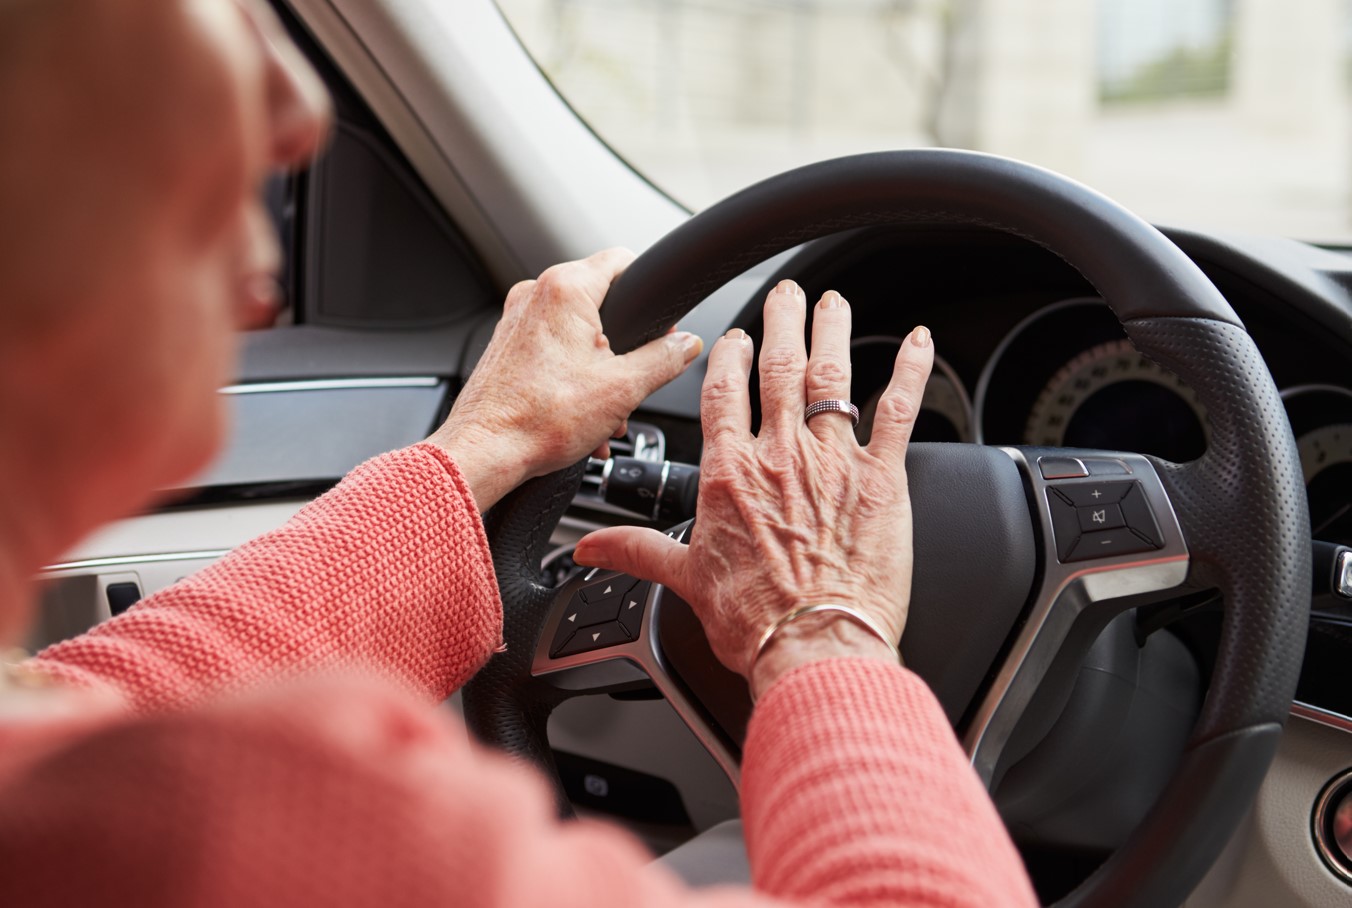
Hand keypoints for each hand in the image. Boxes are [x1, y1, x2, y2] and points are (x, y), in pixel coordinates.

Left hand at [428, 248, 702, 509]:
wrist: (484, 452)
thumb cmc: (539, 419)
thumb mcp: (623, 388)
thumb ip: (664, 358)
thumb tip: (686, 344)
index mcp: (565, 289)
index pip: (623, 260)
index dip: (649, 291)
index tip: (661, 325)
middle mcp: (535, 294)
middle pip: (601, 300)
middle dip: (624, 343)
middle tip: (633, 379)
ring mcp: (516, 319)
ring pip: (577, 330)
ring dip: (600, 368)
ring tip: (605, 412)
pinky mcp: (506, 345)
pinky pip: (552, 348)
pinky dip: (572, 375)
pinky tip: (581, 415)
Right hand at [573, 280, 932, 699]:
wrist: (813, 647)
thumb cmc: (754, 621)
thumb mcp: (684, 581)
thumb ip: (636, 551)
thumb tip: (588, 549)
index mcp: (729, 475)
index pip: (723, 393)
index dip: (730, 355)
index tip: (736, 337)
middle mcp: (779, 456)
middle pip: (778, 368)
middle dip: (782, 321)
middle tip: (788, 292)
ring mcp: (833, 463)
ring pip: (831, 377)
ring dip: (832, 331)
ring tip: (832, 302)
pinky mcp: (882, 481)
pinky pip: (897, 411)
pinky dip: (908, 370)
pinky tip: (915, 341)